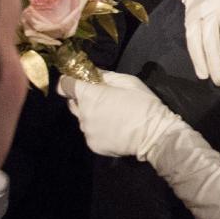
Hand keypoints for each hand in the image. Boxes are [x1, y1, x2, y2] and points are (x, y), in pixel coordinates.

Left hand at [58, 71, 184, 159]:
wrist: (154, 135)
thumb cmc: (144, 104)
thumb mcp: (129, 82)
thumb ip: (106, 76)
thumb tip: (93, 73)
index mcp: (90, 96)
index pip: (64, 85)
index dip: (69, 81)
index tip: (77, 81)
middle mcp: (83, 114)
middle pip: (72, 103)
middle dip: (83, 99)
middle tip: (102, 98)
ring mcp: (87, 132)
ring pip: (83, 119)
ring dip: (92, 115)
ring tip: (112, 116)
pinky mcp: (93, 145)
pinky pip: (91, 133)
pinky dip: (99, 129)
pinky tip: (115, 128)